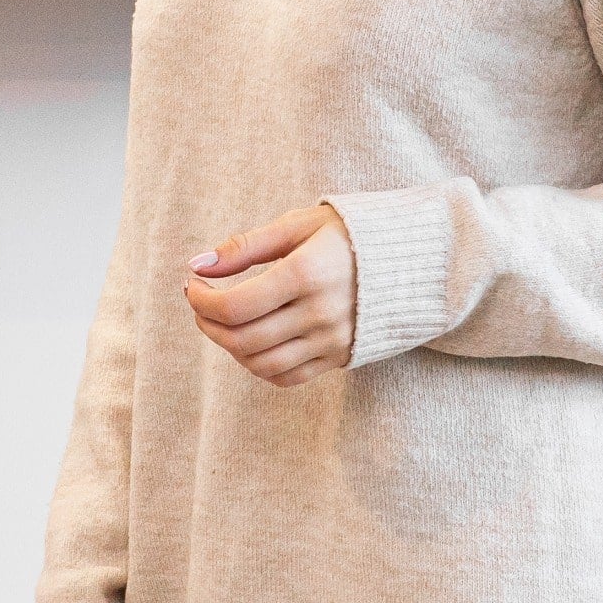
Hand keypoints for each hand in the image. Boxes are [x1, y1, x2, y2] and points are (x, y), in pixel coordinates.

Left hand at [183, 202, 356, 387]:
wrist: (410, 259)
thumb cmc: (344, 234)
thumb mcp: (296, 226)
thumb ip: (245, 246)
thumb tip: (197, 265)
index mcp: (306, 274)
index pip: (236, 305)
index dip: (202, 301)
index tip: (193, 285)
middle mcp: (320, 313)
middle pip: (243, 338)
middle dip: (207, 324)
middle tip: (200, 304)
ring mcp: (332, 340)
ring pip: (261, 363)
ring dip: (229, 347)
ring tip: (221, 322)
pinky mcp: (339, 356)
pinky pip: (287, 377)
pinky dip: (259, 365)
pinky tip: (250, 341)